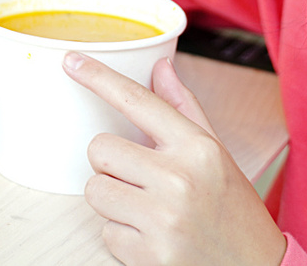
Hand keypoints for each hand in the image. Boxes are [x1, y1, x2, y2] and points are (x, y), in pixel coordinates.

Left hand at [63, 52, 286, 265]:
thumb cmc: (234, 210)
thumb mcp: (215, 153)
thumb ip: (183, 109)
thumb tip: (160, 68)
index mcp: (197, 147)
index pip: (137, 101)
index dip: (98, 77)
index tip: (72, 61)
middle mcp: (179, 179)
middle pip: (100, 149)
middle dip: (111, 164)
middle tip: (139, 179)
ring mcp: (163, 219)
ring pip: (96, 190)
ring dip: (113, 201)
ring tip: (148, 210)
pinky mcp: (150, 255)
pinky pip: (106, 232)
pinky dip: (123, 237)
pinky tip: (152, 237)